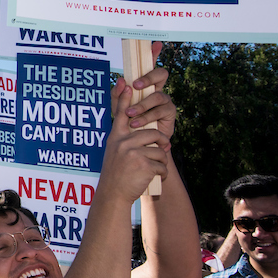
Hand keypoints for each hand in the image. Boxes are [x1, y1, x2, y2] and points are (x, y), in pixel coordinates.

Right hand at [101, 75, 171, 201]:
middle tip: (163, 150)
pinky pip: (162, 164)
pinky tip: (156, 178)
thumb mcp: (115, 152)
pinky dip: (162, 173)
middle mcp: (122, 142)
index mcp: (116, 138)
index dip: (124, 98)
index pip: (120, 113)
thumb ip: (126, 138)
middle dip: (161, 143)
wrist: (113, 195)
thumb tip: (144, 129)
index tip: (127, 83)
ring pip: (159, 149)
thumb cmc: (116, 174)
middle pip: (151, 132)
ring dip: (162, 161)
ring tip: (155, 168)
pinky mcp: (143, 164)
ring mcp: (132, 153)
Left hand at [123, 42, 174, 140]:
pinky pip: (159, 111)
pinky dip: (146, 117)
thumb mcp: (118, 108)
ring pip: (157, 95)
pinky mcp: (170, 113)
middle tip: (135, 85)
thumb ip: (117, 95)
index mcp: (145, 85)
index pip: (150, 66)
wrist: (139, 143)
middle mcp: (157, 89)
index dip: (154, 54)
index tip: (155, 44)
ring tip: (129, 114)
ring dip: (141, 105)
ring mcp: (165, 101)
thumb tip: (121, 80)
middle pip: (161, 74)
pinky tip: (136, 123)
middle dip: (149, 77)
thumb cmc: (129, 122)